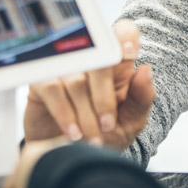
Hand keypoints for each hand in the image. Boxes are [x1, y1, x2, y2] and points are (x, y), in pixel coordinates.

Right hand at [23, 19, 155, 149]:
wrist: (69, 154)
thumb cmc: (103, 132)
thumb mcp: (130, 120)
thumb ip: (142, 97)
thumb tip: (145, 70)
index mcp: (117, 64)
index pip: (123, 33)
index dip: (125, 36)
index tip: (130, 51)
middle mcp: (90, 61)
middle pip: (99, 62)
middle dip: (104, 98)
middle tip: (107, 125)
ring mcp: (65, 68)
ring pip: (77, 82)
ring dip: (86, 115)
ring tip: (92, 137)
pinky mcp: (42, 81)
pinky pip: (54, 89)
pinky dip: (65, 114)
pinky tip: (73, 132)